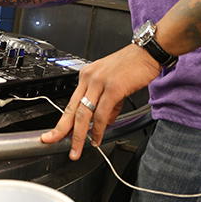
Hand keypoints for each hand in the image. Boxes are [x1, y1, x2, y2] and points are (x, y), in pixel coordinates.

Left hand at [41, 43, 162, 159]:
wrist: (147, 53)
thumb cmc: (132, 65)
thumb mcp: (113, 84)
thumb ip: (107, 104)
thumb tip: (104, 123)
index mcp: (87, 75)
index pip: (70, 102)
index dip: (62, 120)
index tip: (54, 133)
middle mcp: (89, 78)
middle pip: (72, 109)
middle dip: (62, 130)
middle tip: (53, 142)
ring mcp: (99, 82)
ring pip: (83, 114)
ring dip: (80, 135)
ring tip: (78, 149)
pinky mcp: (113, 88)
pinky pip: (101, 113)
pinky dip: (98, 129)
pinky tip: (97, 137)